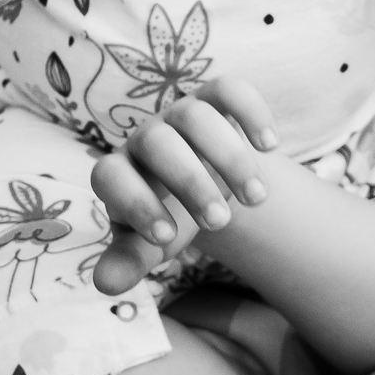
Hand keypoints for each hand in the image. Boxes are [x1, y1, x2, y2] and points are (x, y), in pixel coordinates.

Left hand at [89, 77, 279, 294]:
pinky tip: (269, 145)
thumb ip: (130, 260)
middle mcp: (145, 138)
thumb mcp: (151, 244)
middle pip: (159, 144)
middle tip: (220, 222)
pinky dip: (251, 112)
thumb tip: (104, 285)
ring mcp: (180, 115)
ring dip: (229, 157)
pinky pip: (230, 90)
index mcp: (119, 172)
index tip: (167, 238)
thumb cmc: (170, 218)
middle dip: (191, 183)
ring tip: (257, 198)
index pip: (110, 176)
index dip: (135, 204)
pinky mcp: (215, 99)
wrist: (201, 185)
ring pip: (197, 117)